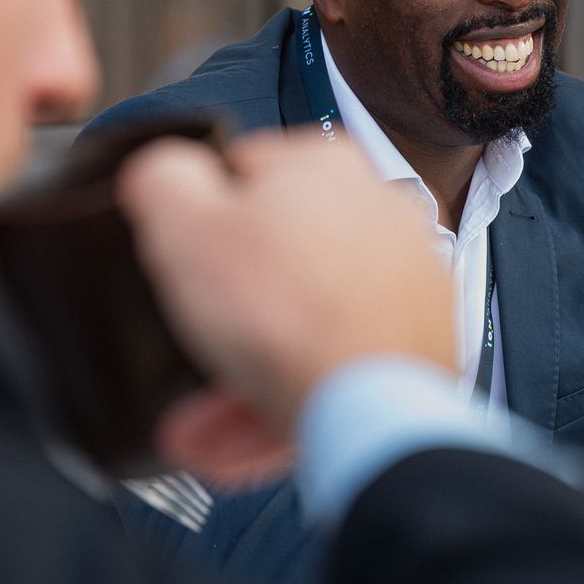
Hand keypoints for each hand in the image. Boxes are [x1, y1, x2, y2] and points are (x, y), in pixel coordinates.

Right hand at [118, 130, 455, 477]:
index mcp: (322, 162)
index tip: (187, 265)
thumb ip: (162, 178)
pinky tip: (256, 421)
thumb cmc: (288, 319)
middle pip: (276, 254)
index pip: (238, 174)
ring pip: (306, 314)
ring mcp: (406, 273)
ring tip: (208, 414)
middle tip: (194, 346)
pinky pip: (341, 354)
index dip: (199, 224)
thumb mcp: (182, 228)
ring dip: (252, 361)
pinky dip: (300, 386)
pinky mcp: (421, 332)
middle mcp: (376, 208)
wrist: (373, 411)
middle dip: (225, 309)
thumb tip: (163, 170)